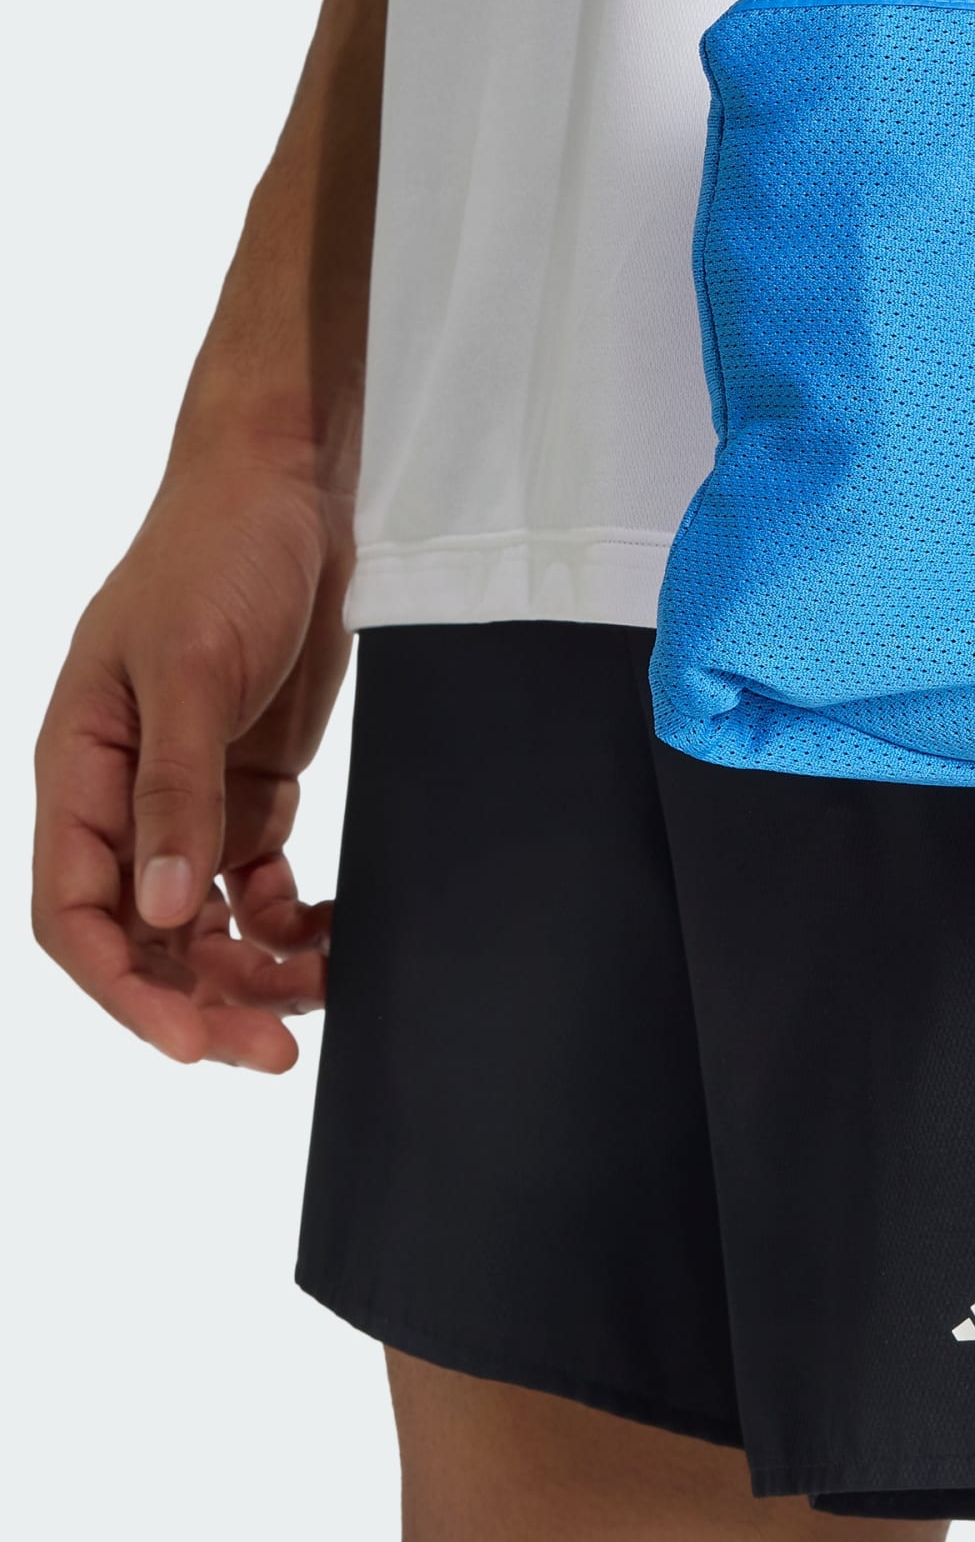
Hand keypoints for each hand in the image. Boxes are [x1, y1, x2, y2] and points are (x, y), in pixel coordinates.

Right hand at [32, 441, 352, 1067]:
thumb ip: (175, 791)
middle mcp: (124, 799)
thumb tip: (167, 910)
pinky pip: (261, 883)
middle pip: (146, 937)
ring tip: (320, 996)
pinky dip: (293, 921)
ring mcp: (190, 798)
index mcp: (77, 772)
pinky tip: (332, 939)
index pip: (75, 915)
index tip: (192, 1043)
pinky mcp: (251, 788)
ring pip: (206, 922)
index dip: (127, 990)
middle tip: (276, 1049)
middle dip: (203, 999)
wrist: (287, 492)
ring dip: (255, 970)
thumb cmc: (215, 556)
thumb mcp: (186, 668)